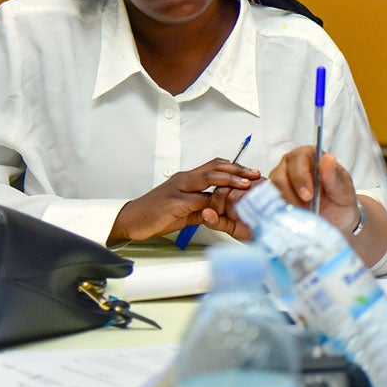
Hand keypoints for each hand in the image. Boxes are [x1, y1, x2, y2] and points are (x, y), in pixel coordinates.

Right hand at [109, 159, 260, 241]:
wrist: (131, 220)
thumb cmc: (155, 214)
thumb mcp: (184, 209)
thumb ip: (202, 206)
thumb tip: (219, 209)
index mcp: (187, 178)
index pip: (215, 166)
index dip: (234, 168)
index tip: (251, 172)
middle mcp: (184, 179)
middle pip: (215, 168)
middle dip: (238, 170)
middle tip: (255, 175)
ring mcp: (179, 189)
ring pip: (208, 179)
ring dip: (229, 181)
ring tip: (246, 185)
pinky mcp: (174, 203)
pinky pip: (197, 200)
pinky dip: (213, 202)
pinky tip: (225, 206)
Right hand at [267, 145, 360, 236]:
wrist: (337, 220)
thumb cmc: (339, 199)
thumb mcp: (342, 189)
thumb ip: (334, 176)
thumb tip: (328, 158)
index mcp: (308, 155)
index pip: (297, 159)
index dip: (301, 177)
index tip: (309, 196)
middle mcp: (290, 165)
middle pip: (280, 176)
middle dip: (292, 195)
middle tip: (306, 209)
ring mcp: (279, 181)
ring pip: (273, 192)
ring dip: (288, 205)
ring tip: (304, 213)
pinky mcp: (272, 197)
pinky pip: (268, 203)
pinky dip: (280, 212)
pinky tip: (293, 217)